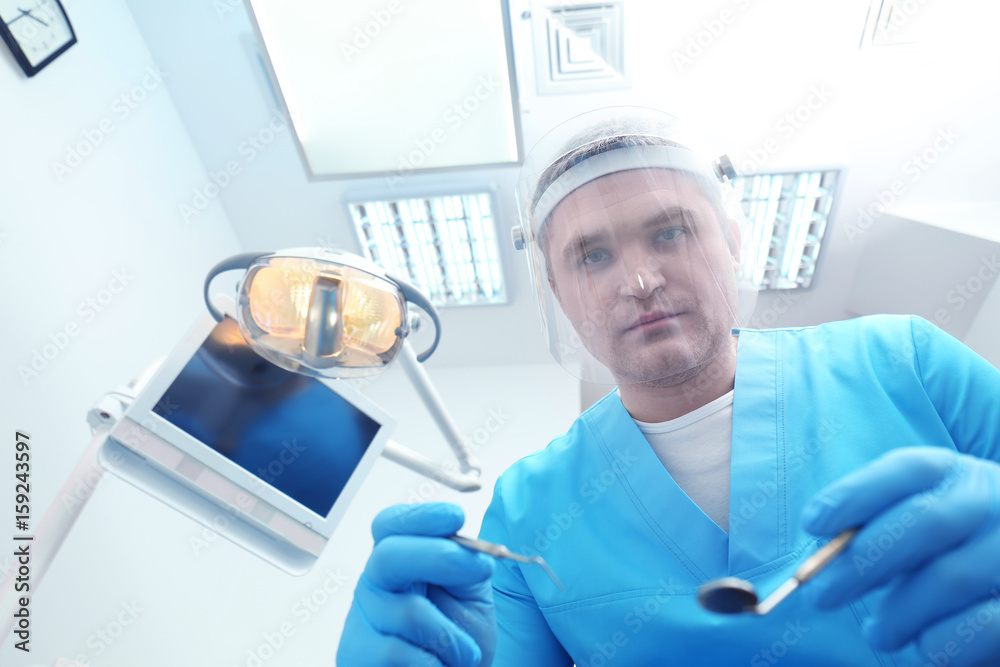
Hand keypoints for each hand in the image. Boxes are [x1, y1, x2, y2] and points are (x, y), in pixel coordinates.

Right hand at [337, 503, 496, 665]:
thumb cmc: (458, 639)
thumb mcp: (469, 594)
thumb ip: (465, 564)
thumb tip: (471, 549)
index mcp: (398, 561)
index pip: (391, 525)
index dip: (420, 517)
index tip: (456, 517)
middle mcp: (374, 584)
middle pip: (389, 555)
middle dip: (440, 556)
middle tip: (482, 569)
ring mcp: (360, 620)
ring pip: (407, 612)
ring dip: (452, 636)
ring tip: (464, 652)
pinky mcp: (354, 654)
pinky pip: (397, 653)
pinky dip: (433, 663)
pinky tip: (438, 666)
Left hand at [801, 447, 999, 664]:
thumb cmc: (951, 547)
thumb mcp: (919, 517)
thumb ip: (878, 524)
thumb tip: (825, 551)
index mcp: (958, 474)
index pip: (907, 469)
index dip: (855, 494)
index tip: (812, 524)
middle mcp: (994, 502)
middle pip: (925, 521)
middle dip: (864, 560)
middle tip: (821, 594)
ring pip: (950, 578)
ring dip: (899, 611)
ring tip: (878, 633)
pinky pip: (983, 626)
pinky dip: (941, 640)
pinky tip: (923, 645)